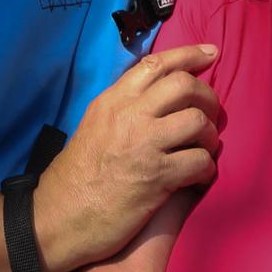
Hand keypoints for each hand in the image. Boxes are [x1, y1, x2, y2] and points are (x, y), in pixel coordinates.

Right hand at [35, 42, 220, 271]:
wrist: (59, 218)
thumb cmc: (73, 179)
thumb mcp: (93, 127)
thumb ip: (122, 110)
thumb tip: (155, 100)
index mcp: (112, 101)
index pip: (155, 64)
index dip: (189, 55)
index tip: (211, 53)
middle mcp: (129, 115)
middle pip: (184, 85)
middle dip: (208, 97)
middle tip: (212, 115)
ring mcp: (144, 144)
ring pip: (197, 120)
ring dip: (210, 135)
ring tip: (204, 149)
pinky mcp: (157, 177)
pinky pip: (200, 162)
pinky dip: (207, 169)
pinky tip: (199, 176)